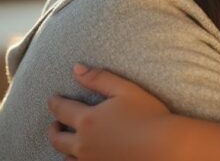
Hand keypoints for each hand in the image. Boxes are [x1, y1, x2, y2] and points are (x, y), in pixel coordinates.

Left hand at [47, 64, 172, 160]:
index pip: (62, 110)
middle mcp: (84, 144)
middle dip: (53, 129)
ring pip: (66, 156)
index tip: (53, 98)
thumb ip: (99, 78)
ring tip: (67, 143)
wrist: (166, 147)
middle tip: (54, 124)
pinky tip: (81, 157)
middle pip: (57, 138)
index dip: (55, 102)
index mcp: (88, 120)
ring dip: (63, 148)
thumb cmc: (150, 116)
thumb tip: (76, 68)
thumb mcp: (126, 90)